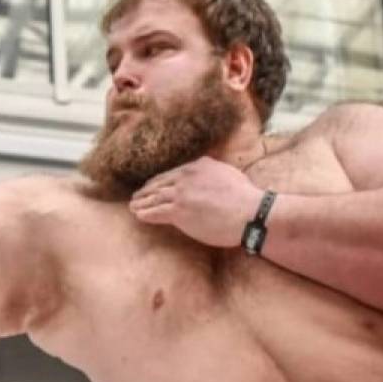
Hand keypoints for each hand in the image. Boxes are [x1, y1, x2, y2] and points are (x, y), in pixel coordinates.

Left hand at [129, 156, 262, 247]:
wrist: (249, 212)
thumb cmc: (245, 198)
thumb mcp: (228, 174)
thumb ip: (214, 172)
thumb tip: (211, 176)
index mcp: (198, 166)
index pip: (172, 173)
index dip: (160, 181)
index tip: (153, 185)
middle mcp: (186, 177)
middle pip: (159, 183)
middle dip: (146, 190)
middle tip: (137, 196)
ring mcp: (180, 193)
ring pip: (154, 197)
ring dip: (141, 202)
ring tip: (133, 206)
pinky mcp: (178, 210)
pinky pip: (154, 211)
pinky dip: (144, 213)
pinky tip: (138, 215)